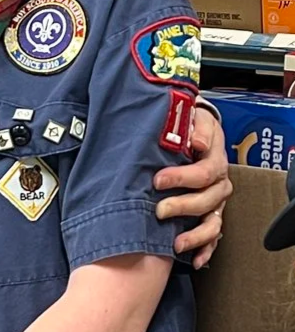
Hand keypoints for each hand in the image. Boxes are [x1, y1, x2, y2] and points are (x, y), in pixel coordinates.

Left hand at [153, 106, 231, 269]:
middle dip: (181, 207)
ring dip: (195, 235)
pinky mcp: (213, 214)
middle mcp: (220, 185)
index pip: (202, 173)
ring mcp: (217, 202)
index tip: (157, 180)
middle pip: (206, 201)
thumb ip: (198, 129)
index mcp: (216, 162)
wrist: (201, 132)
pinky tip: (195, 259)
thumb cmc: (194, 125)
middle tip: (159, 211)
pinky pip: (214, 237)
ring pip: (212, 224)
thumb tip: (198, 143)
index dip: (180, 178)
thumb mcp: (197, 119)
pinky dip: (205, 249)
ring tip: (176, 243)